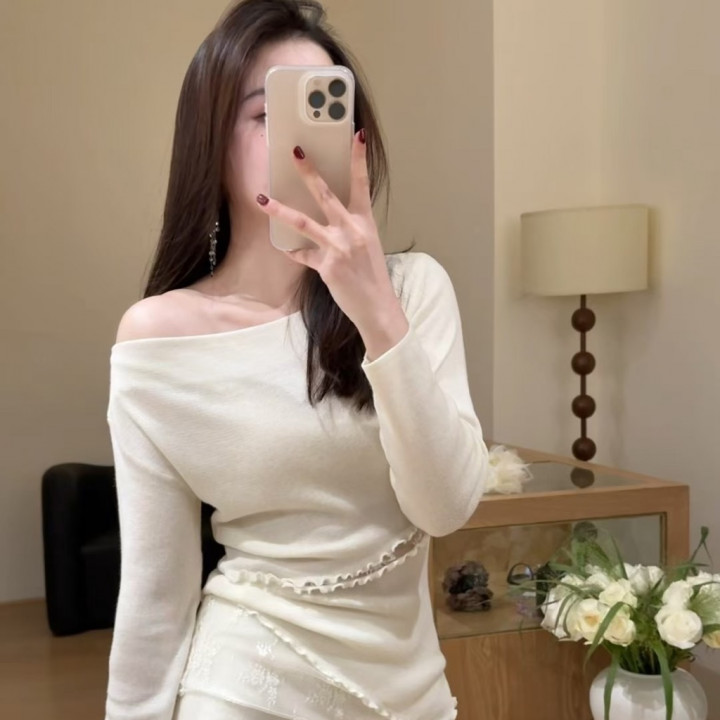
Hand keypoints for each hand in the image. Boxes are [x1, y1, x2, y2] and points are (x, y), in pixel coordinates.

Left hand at [256, 130, 408, 358]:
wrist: (377, 307)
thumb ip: (349, 228)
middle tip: (295, 152)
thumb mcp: (367, 246)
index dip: (359, 159)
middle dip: (309, 172)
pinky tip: (288, 249)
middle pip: (326, 194)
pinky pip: (303, 255)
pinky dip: (295, 252)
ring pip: (303, 222)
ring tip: (261, 198)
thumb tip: (328, 215)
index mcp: (365, 222)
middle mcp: (353, 231)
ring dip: (280, 210)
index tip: (356, 135)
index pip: (363, 184)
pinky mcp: (326, 266)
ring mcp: (339, 248)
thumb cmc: (372, 276)